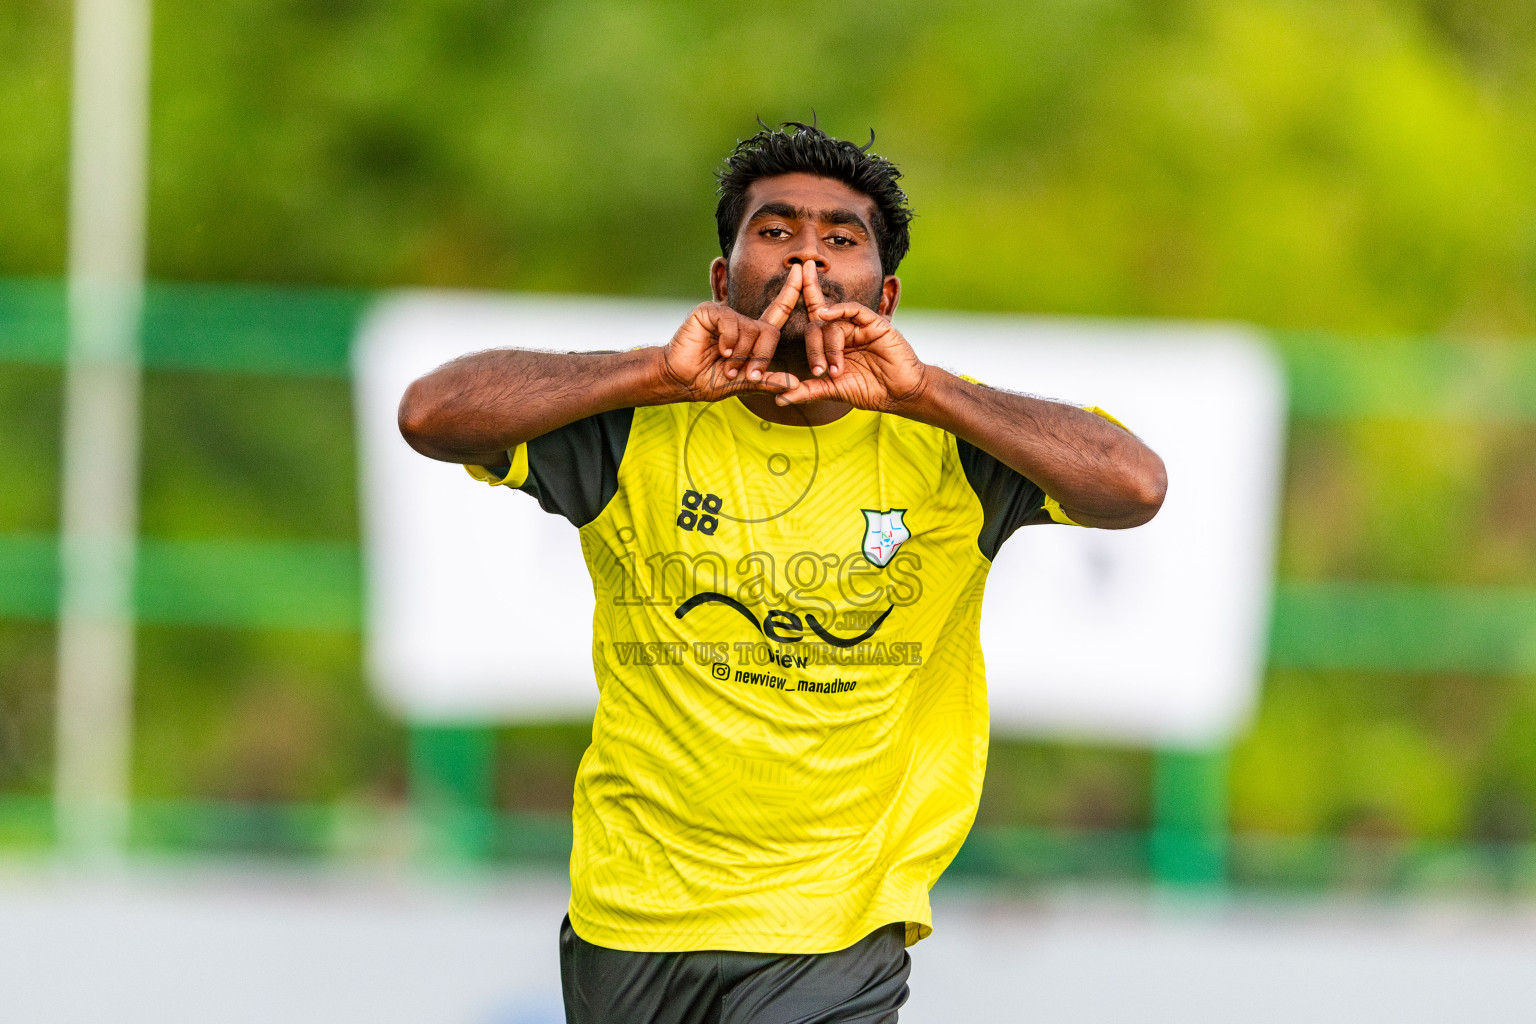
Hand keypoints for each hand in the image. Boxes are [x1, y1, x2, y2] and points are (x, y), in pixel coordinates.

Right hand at [658, 265, 805, 401]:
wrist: (681, 380)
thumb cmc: (710, 380)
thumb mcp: (744, 383)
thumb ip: (768, 381)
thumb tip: (796, 384)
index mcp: (752, 335)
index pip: (778, 312)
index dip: (791, 291)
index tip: (802, 270)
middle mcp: (741, 321)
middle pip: (768, 331)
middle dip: (762, 355)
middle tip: (748, 374)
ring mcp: (725, 314)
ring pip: (750, 329)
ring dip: (741, 354)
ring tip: (727, 367)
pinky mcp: (709, 311)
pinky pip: (730, 322)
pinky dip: (729, 341)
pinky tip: (720, 350)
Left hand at [776, 262, 927, 411]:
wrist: (900, 394)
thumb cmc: (870, 391)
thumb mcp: (833, 390)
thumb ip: (807, 391)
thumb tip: (779, 399)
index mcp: (832, 343)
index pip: (812, 319)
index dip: (800, 297)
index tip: (787, 282)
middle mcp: (844, 331)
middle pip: (817, 326)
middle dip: (814, 349)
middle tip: (821, 372)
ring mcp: (859, 326)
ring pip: (833, 323)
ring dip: (830, 348)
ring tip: (837, 371)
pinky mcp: (874, 323)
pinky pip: (854, 310)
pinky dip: (839, 310)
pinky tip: (827, 314)